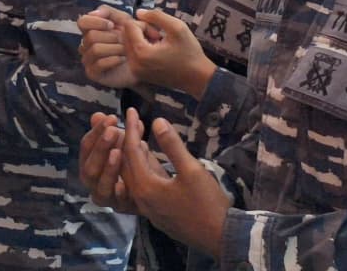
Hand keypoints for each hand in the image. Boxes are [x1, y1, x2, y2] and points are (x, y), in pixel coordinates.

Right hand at [78, 6, 139, 88]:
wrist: (142, 62)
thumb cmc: (132, 40)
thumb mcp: (124, 21)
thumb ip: (110, 13)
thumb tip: (94, 12)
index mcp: (91, 30)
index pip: (82, 21)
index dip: (96, 22)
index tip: (112, 25)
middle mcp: (86, 44)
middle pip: (91, 36)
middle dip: (112, 37)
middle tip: (124, 41)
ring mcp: (88, 59)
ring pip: (95, 49)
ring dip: (115, 48)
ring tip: (125, 51)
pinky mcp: (93, 73)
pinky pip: (99, 64)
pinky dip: (114, 60)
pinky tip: (122, 59)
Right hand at [78, 112, 138, 213]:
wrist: (157, 185)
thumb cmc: (135, 160)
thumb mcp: (124, 142)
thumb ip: (111, 130)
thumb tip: (97, 115)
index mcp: (90, 163)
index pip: (86, 147)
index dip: (96, 132)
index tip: (112, 118)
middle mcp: (94, 182)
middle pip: (89, 168)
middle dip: (100, 148)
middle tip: (114, 132)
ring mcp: (107, 198)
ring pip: (101, 186)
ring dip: (109, 169)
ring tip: (118, 153)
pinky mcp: (123, 209)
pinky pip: (118, 204)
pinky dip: (121, 194)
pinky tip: (125, 185)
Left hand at [121, 108, 230, 255]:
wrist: (220, 237)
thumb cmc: (207, 204)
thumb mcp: (192, 170)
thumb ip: (172, 146)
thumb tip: (157, 120)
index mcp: (144, 186)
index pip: (131, 151)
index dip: (130, 128)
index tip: (129, 109)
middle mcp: (140, 198)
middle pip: (127, 163)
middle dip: (128, 139)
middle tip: (131, 119)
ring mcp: (147, 207)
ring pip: (134, 175)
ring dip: (135, 154)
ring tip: (139, 133)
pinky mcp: (157, 211)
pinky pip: (143, 184)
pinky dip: (144, 168)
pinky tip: (150, 157)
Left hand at [124, 8, 215, 99]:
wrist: (197, 78)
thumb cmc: (189, 52)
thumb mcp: (178, 27)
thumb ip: (156, 16)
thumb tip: (138, 12)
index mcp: (141, 52)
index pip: (129, 26)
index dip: (145, 24)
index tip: (159, 32)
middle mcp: (133, 63)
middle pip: (125, 35)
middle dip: (141, 32)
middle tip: (159, 38)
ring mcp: (134, 71)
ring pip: (127, 44)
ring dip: (141, 40)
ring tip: (158, 45)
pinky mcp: (137, 75)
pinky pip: (131, 55)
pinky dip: (141, 50)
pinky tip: (156, 53)